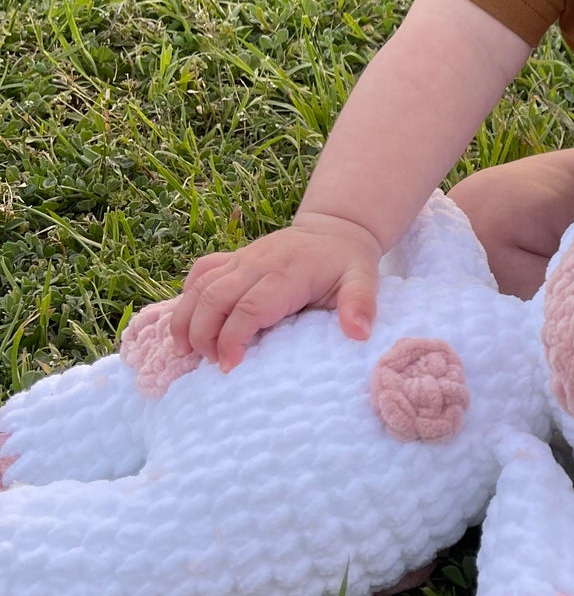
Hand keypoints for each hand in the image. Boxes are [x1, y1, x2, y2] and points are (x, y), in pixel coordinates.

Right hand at [168, 212, 381, 373]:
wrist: (335, 229)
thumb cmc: (347, 262)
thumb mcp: (364, 280)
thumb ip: (361, 304)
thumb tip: (358, 334)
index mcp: (287, 273)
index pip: (250, 308)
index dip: (233, 338)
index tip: (229, 366)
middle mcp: (257, 263)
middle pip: (215, 298)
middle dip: (203, 335)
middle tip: (212, 364)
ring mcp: (242, 259)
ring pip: (200, 286)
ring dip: (186, 320)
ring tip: (187, 352)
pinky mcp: (233, 258)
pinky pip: (200, 272)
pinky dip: (187, 297)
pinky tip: (187, 323)